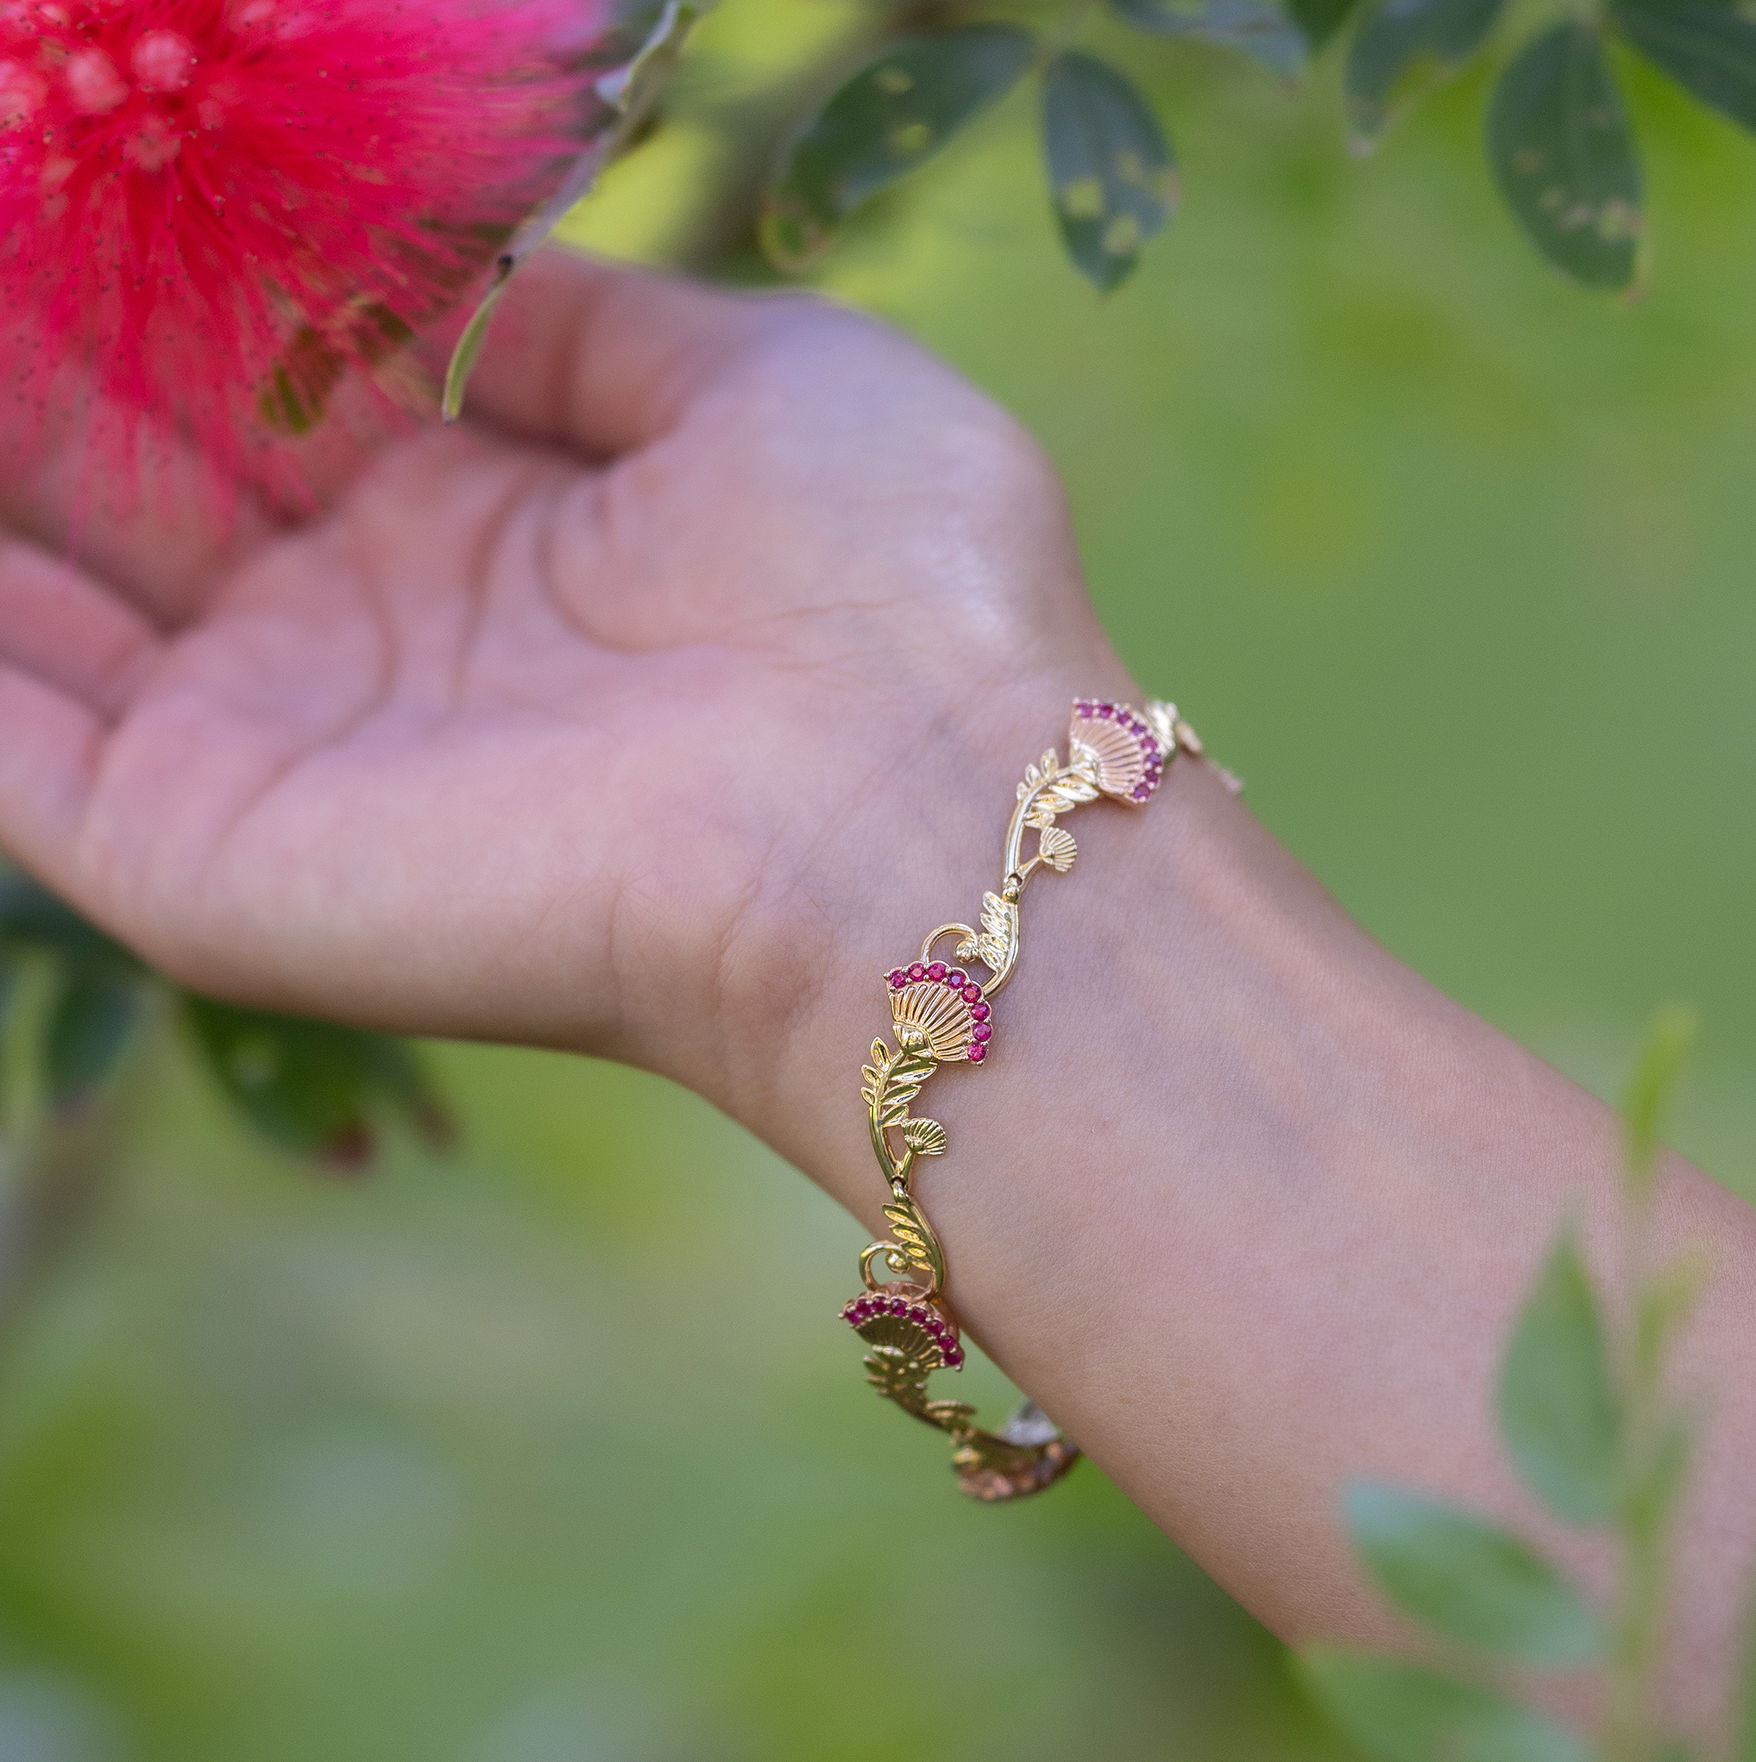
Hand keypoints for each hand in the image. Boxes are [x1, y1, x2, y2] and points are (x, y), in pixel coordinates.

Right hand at [0, 251, 1125, 1102]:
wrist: (911, 826)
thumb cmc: (895, 593)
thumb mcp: (772, 386)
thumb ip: (593, 327)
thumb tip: (467, 267)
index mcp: (501, 522)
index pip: (280, 381)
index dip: (181, 270)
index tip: (91, 149)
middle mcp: (376, 633)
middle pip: (142, 469)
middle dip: (49, 345)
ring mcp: (281, 748)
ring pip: (42, 587)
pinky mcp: (204, 859)